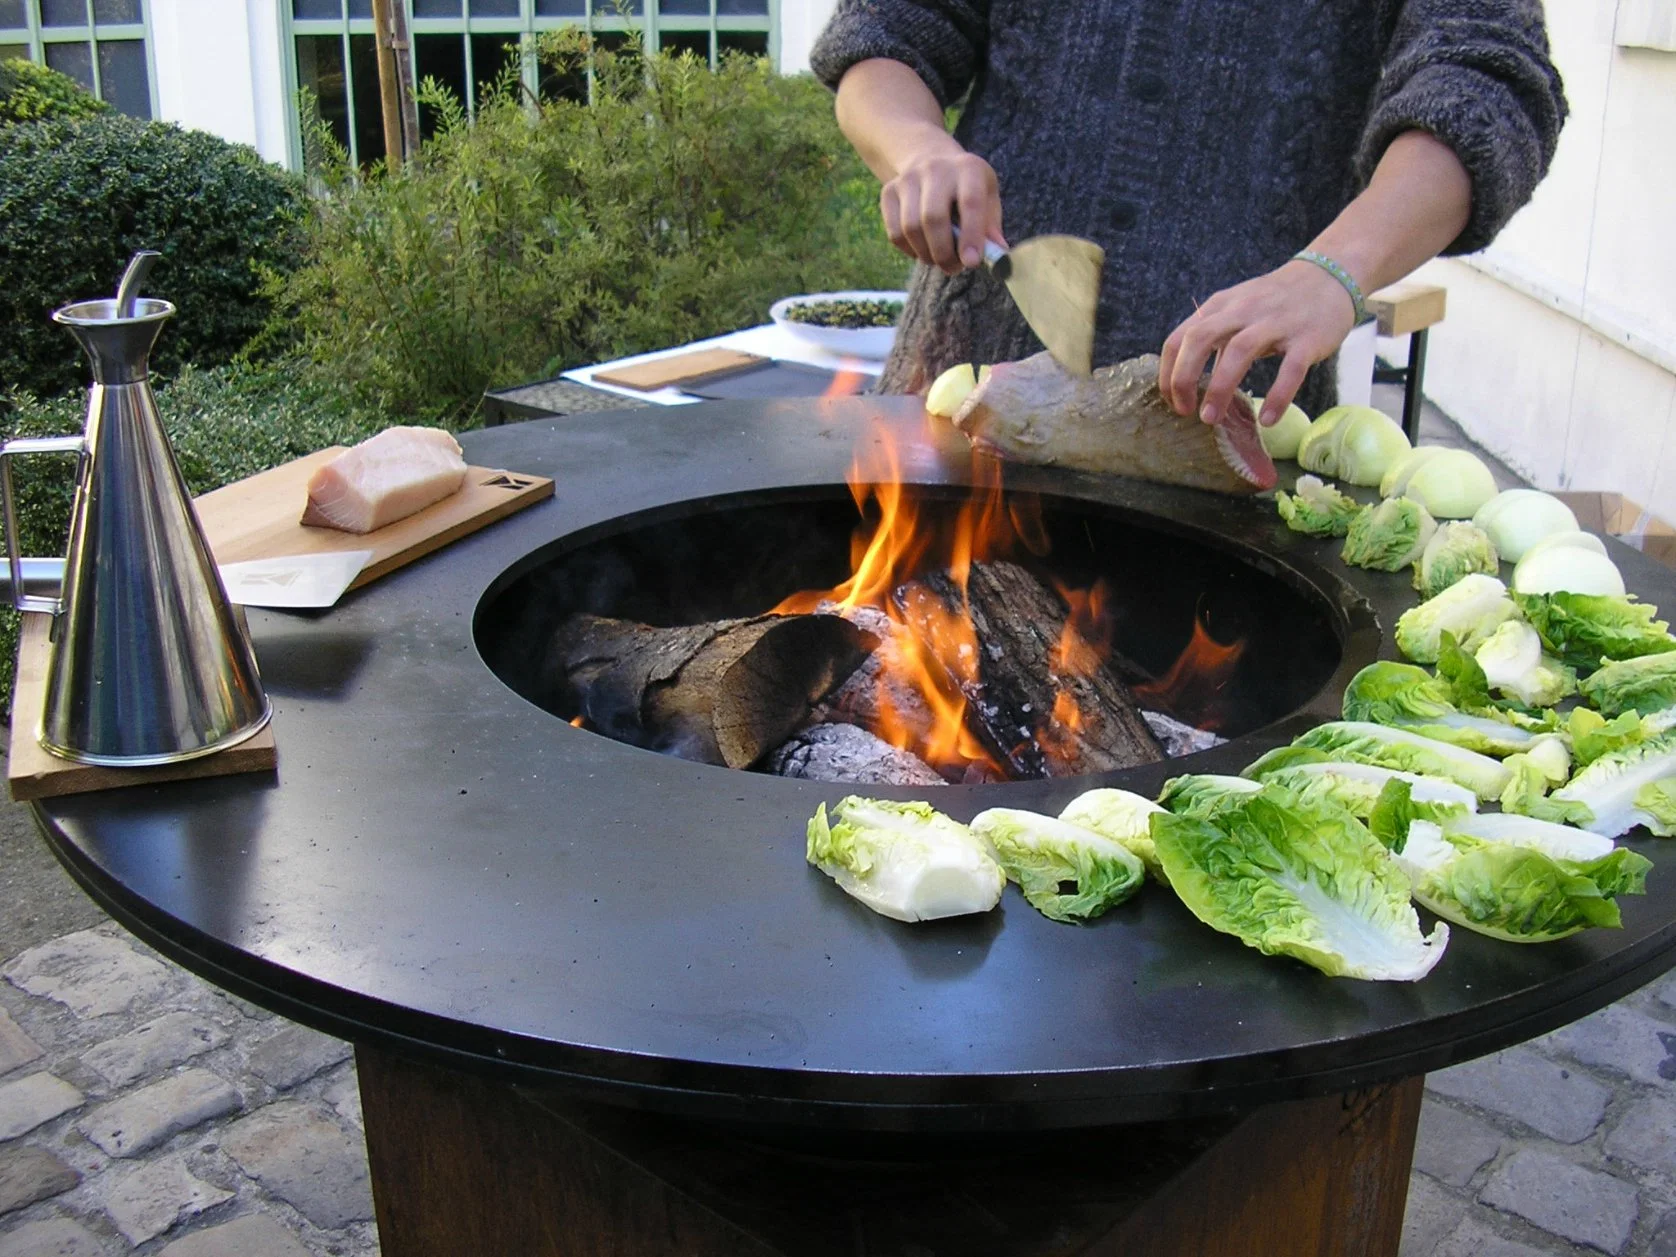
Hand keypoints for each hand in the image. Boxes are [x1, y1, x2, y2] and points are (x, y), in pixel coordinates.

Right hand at [879, 143, 1004, 274]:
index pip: (969, 203)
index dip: (970, 236)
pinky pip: (895, 233)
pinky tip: (922, 249)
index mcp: (968, 168)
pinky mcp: (888, 191)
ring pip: (910, 228)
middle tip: (953, 268)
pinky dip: (909, 251)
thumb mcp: (986, 197)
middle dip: (943, 252)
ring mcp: (908, 179)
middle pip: (932, 218)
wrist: (931, 160)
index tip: (971, 263)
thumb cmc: (967, 188)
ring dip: (926, 255)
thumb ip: (991, 226)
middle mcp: (935, 168)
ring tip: (939, 260)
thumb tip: (998, 254)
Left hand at [1158, 259, 1358, 425]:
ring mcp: (1276, 322)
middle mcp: (1243, 310)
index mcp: (1221, 306)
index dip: (1169, 372)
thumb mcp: (1238, 312)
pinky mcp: (1307, 338)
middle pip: (1200, 339)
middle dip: (1184, 378)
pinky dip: (1277, 395)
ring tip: (1211, 419)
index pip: (1180, 338)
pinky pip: (1290, 369)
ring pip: (1239, 351)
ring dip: (1220, 388)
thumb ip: (1215, 340)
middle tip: (1185, 411)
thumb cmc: (1276, 302)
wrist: (1329, 277)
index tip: (1172, 402)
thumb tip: (1191, 380)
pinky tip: (1268, 419)